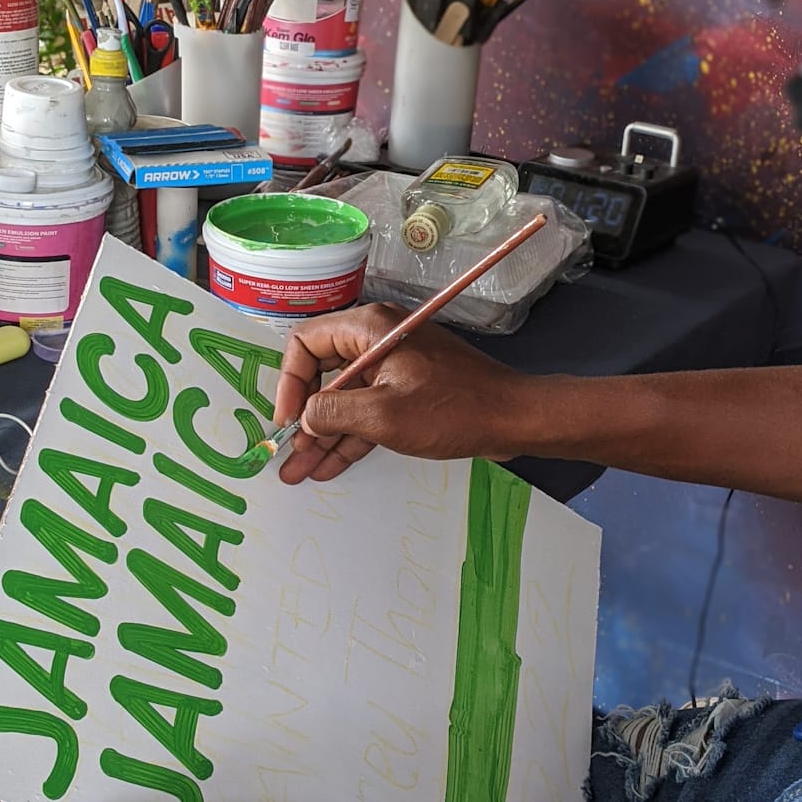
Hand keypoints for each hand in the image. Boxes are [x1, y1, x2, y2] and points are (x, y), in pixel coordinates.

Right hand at [272, 303, 530, 484]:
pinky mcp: (407, 390)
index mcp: (370, 329)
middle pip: (322, 374)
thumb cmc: (453, 409)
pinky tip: (330, 466)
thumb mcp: (384, 415)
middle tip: (287, 454)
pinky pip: (367, 411)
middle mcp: (378, 340)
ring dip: (323, 435)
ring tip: (299, 472)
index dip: (289, 382)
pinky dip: (350, 437)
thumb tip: (305, 417)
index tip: (287, 420)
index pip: (306, 343)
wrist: (514, 418)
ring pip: (345, 399)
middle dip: (303, 417)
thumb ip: (334, 413)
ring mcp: (394, 366)